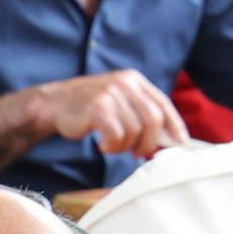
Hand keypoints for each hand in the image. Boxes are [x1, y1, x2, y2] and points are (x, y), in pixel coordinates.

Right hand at [34, 71, 189, 159]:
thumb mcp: (117, 99)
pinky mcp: (98, 109)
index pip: (163, 103)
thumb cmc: (87, 107)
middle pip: (153, 119)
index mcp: (134, 79)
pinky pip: (117, 135)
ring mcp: (111, 95)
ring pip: (135, 131)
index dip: (174, 125)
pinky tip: (103, 146)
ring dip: (125, 147)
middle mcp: (125, 83)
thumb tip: (165, 137)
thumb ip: (138, 111)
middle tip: (137, 153)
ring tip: (112, 147)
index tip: (179, 143)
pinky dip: (112, 146)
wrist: (53, 104)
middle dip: (149, 142)